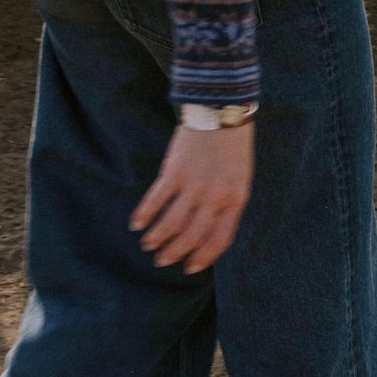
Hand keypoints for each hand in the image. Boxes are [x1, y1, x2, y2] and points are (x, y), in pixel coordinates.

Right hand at [132, 117, 253, 272]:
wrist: (220, 109)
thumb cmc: (232, 144)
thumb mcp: (240, 177)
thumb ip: (227, 202)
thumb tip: (207, 226)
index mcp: (236, 200)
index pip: (219, 240)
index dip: (203, 257)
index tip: (190, 267)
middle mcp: (215, 198)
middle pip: (192, 236)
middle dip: (175, 253)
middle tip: (163, 261)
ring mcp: (194, 185)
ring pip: (172, 224)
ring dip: (157, 239)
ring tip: (148, 245)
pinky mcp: (174, 171)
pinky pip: (156, 200)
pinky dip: (145, 215)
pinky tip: (137, 224)